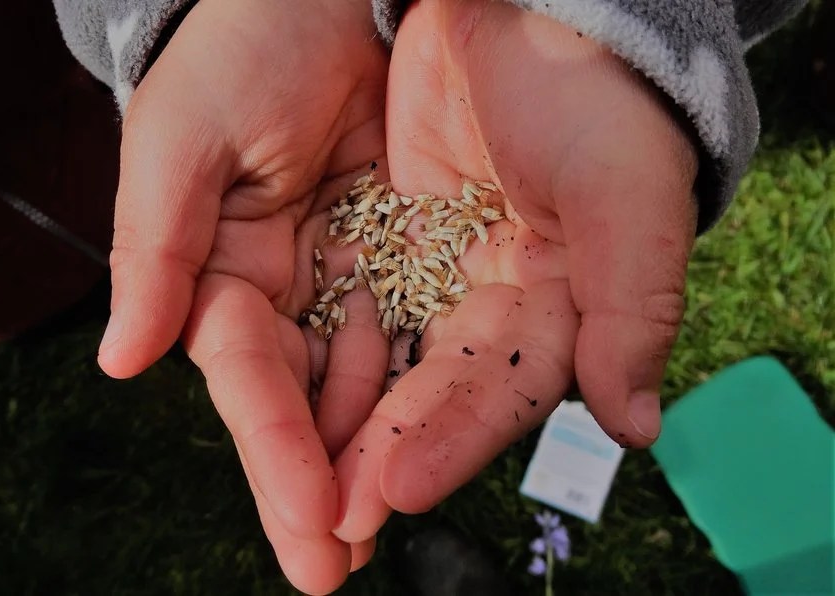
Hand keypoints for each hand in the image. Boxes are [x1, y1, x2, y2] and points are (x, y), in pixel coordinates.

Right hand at [96, 0, 388, 591]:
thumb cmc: (233, 54)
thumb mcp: (179, 143)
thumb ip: (154, 252)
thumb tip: (120, 363)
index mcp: (218, 276)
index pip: (247, 379)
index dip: (273, 450)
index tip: (310, 524)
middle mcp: (278, 293)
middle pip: (300, 406)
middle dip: (317, 488)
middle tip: (335, 571)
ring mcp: (340, 280)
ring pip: (359, 385)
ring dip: (374, 458)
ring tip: (386, 532)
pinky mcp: (397, 256)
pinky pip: (414, 332)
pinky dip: (423, 390)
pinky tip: (436, 445)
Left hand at [330, 0, 697, 547]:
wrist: (522, 7)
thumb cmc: (592, 91)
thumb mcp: (626, 188)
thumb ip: (633, 305)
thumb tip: (636, 428)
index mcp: (550, 310)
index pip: (495, 393)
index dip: (447, 444)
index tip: (386, 491)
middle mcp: (482, 310)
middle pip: (422, 403)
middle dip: (373, 465)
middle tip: (324, 535)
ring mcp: (423, 279)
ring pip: (369, 371)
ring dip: (329, 434)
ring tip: (291, 499)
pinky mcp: (374, 243)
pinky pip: (333, 311)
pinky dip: (304, 360)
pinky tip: (273, 414)